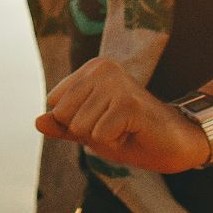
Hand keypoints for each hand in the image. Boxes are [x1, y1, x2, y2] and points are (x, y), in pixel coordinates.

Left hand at [35, 58, 211, 173]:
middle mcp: (102, 69)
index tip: (103, 120)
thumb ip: (63, 126)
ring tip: (125, 129)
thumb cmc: (131, 134)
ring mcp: (116, 84)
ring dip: (102, 139)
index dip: (75, 124)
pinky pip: (100, 136)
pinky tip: (132, 134)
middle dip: (87, 132)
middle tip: (115, 127)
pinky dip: (115, 144)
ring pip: (81, 127)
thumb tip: (37, 121)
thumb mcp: (90, 131)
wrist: (176, 143)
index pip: (55, 106)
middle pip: (64, 116)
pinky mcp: (128, 103)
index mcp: (90, 69)